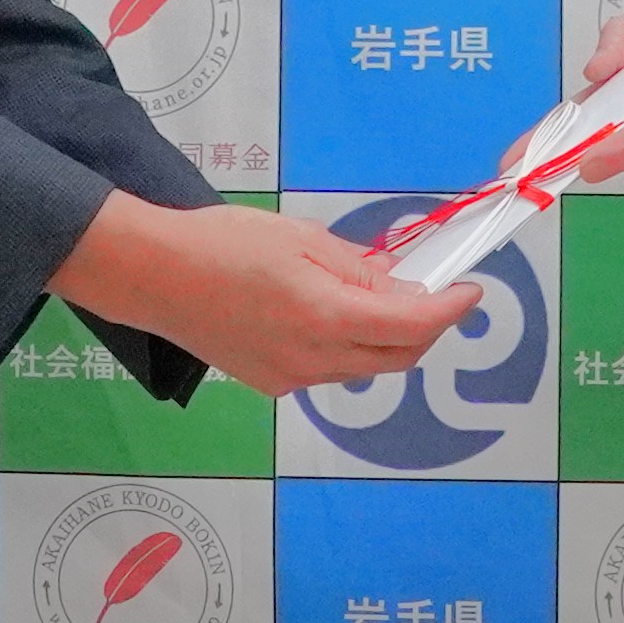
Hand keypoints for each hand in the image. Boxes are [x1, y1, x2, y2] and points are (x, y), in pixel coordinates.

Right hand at [51, 196, 474, 398]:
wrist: (154, 277)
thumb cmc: (225, 243)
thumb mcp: (303, 239)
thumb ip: (359, 269)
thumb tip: (400, 286)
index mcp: (326, 318)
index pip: (412, 327)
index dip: (449, 311)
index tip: (469, 292)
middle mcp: (314, 361)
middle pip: (396, 358)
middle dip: (425, 329)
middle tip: (434, 293)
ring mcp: (291, 379)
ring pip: (363, 367)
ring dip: (385, 339)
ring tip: (375, 297)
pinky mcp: (271, 383)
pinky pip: (329, 370)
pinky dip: (346, 347)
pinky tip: (327, 314)